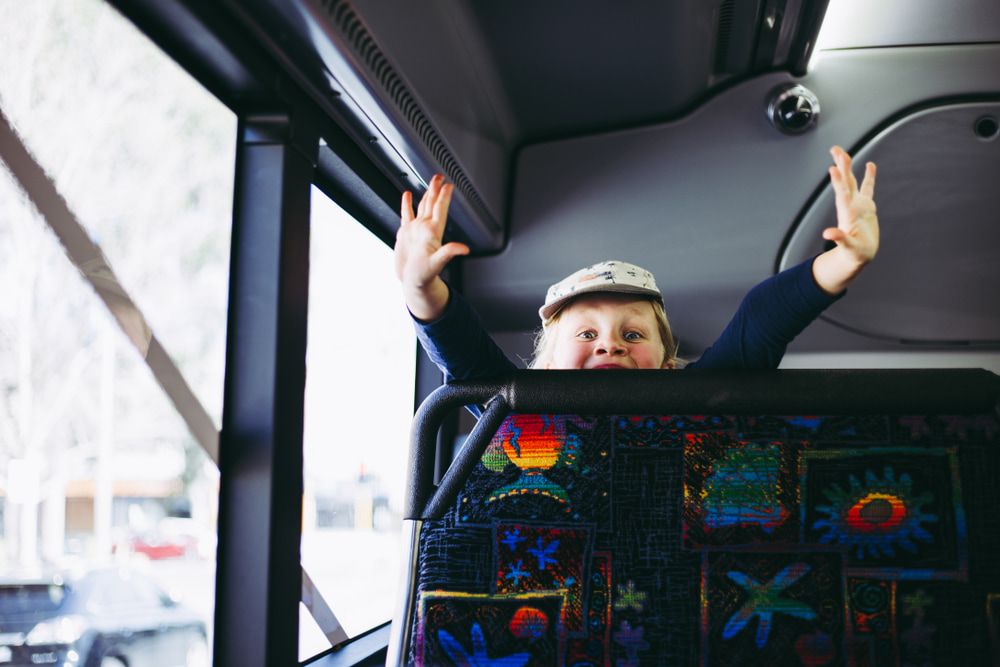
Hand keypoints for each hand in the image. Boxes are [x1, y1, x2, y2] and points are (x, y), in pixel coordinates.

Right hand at [394, 174, 468, 319]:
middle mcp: (425, 229)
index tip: (449, 185)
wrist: (413, 283)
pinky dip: (407, 204)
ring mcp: (416, 230)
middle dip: (436, 190)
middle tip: (440, 176)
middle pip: (432, 204)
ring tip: (431, 182)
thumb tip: (465, 249)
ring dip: (426, 194)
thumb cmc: (425, 276)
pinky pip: (407, 215)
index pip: (440, 210)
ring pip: (422, 207)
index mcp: (433, 233)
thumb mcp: (437, 264)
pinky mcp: (406, 234)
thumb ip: (449, 253)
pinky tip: (408, 195)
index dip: (444, 197)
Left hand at [825, 145, 878, 264]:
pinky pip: (868, 188)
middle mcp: (851, 205)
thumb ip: (839, 239)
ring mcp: (858, 204)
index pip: (842, 193)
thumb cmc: (854, 253)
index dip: (838, 181)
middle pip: (845, 182)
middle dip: (841, 166)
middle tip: (836, 149)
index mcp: (847, 212)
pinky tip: (871, 165)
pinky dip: (869, 177)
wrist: (860, 255)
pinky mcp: (867, 207)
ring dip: (848, 168)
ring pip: (853, 182)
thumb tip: (827, 234)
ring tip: (844, 152)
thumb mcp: (848, 247)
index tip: (832, 168)